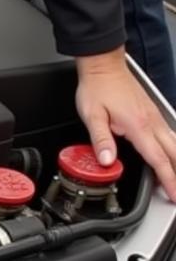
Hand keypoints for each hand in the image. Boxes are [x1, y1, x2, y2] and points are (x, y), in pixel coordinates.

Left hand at [75, 47, 175, 200]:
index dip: (167, 179)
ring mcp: (154, 116)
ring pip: (174, 143)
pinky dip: (173, 149)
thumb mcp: (92, 116)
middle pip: (173, 153)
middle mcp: (152, 122)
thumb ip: (101, 139)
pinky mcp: (152, 113)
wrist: (104, 66)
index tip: (173, 194)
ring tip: (175, 179)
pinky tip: (171, 156)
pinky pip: (169, 135)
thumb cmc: (97, 88)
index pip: (157, 159)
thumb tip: (106, 160)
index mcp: (138, 126)